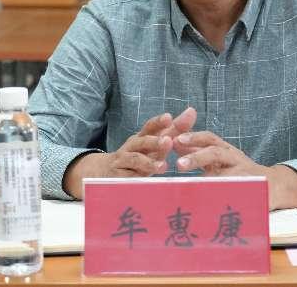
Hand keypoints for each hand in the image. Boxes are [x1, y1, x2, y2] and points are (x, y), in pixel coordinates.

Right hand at [62, 107, 197, 198]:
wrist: (104, 171)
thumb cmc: (138, 156)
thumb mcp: (154, 144)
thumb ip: (173, 130)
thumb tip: (192, 112)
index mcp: (141, 138)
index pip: (149, 127)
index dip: (158, 122)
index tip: (169, 117)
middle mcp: (130, 147)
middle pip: (141, 142)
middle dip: (154, 141)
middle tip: (169, 141)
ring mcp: (122, 162)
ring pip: (134, 160)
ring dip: (148, 162)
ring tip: (163, 166)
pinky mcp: (118, 178)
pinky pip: (129, 180)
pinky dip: (138, 181)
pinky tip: (149, 184)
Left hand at [174, 131, 296, 209]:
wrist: (274, 184)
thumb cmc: (240, 171)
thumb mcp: (221, 159)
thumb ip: (199, 153)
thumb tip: (175, 144)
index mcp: (225, 149)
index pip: (208, 138)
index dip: (193, 137)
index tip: (175, 140)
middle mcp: (234, 157)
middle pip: (215, 152)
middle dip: (197, 157)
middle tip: (179, 164)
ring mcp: (244, 173)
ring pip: (227, 175)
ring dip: (210, 180)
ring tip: (194, 186)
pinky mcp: (251, 188)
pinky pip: (236, 192)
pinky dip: (223, 197)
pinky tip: (208, 205)